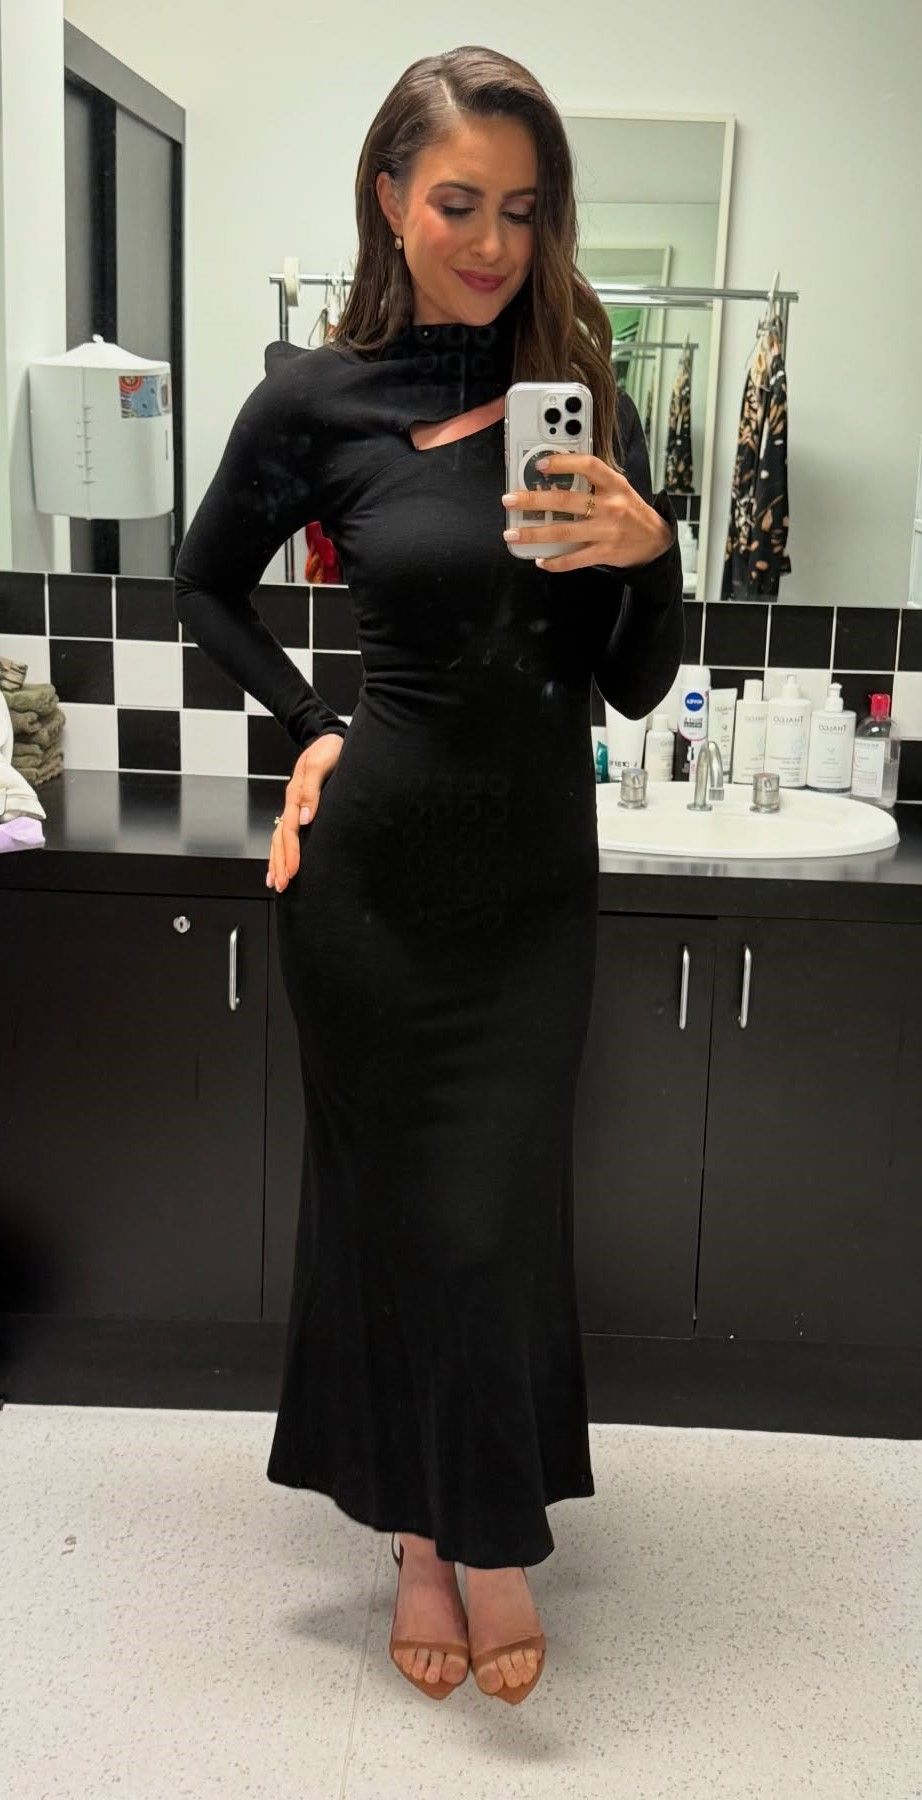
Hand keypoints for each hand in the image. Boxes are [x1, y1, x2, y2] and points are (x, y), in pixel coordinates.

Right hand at [267, 732, 343, 892]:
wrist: (327, 737)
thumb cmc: (329, 750)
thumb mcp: (321, 764)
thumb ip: (312, 790)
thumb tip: (305, 819)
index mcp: (296, 795)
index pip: (290, 829)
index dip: (291, 852)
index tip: (293, 871)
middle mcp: (292, 803)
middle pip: (280, 839)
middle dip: (280, 863)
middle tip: (282, 886)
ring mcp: (293, 806)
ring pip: (279, 838)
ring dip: (277, 861)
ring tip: (276, 883)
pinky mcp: (299, 807)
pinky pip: (284, 833)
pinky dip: (280, 850)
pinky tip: (279, 864)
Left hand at [502, 453, 674, 573]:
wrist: (655, 541)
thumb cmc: (630, 511)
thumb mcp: (618, 489)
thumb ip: (593, 482)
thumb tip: (554, 477)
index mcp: (614, 484)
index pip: (589, 466)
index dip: (564, 462)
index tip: (541, 464)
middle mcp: (610, 506)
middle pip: (566, 501)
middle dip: (534, 501)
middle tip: (510, 500)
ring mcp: (607, 531)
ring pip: (564, 532)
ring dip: (535, 534)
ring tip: (512, 534)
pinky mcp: (605, 553)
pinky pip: (575, 559)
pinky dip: (555, 562)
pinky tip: (540, 560)